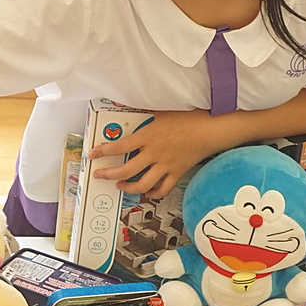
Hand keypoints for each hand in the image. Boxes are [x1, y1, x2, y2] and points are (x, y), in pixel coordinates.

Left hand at [88, 110, 223, 199]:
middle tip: (100, 175)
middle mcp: (154, 153)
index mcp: (148, 136)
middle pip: (126, 170)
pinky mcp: (177, 172)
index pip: (119, 146)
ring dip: (128, 188)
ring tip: (120, 185)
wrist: (212, 128)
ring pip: (142, 184)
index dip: (104, 152)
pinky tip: (147, 192)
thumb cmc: (189, 116)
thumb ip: (146, 115)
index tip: (93, 155)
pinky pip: (163, 189)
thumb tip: (132, 112)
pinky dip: (153, 193)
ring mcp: (166, 165)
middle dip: (109, 175)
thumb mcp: (163, 111)